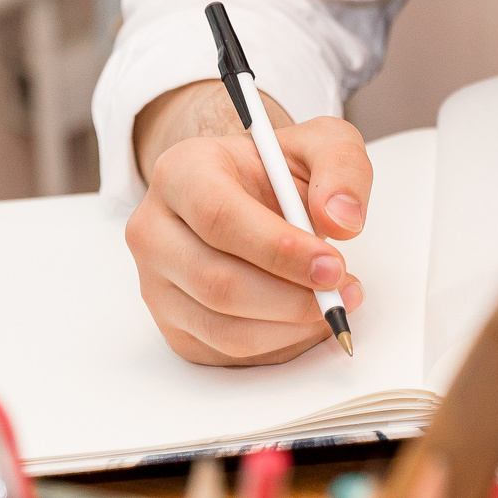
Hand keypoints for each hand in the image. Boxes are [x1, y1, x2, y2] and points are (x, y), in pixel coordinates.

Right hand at [125, 81, 371, 365]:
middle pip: (218, 282)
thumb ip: (341, 168)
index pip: (219, 217)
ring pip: (223, 327)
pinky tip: (305, 319)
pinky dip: (279, 344)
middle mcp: (154, 230)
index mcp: (181, 171)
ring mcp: (156, 284)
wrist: (250, 196)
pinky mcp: (174, 327)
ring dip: (290, 326)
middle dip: (292, 297)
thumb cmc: (278, 171)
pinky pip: (226, 352)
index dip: (279, 248)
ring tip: (333, 302)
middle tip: (342, 291)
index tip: (332, 264)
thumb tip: (343, 220)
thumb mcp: (321, 144)